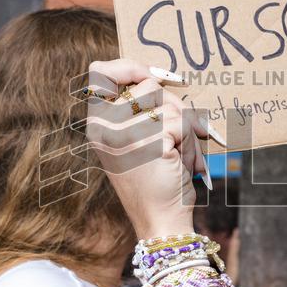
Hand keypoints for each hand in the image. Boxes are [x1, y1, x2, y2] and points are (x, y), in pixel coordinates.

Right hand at [85, 59, 215, 238]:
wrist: (160, 220)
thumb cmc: (157, 178)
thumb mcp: (137, 138)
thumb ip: (139, 108)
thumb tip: (160, 76)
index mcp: (96, 124)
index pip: (98, 71)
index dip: (128, 66)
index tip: (153, 75)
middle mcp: (103, 127)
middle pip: (146, 84)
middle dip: (172, 103)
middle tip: (178, 131)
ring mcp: (122, 134)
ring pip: (167, 103)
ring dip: (183, 125)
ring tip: (178, 152)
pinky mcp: (146, 143)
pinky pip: (179, 122)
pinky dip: (189, 141)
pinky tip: (181, 163)